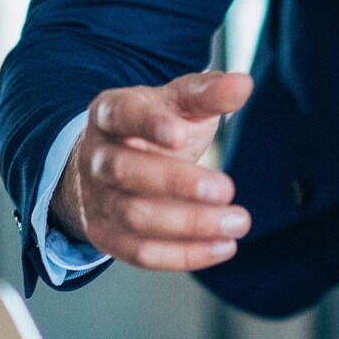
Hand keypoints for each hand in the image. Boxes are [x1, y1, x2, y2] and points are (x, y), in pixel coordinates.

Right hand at [50, 71, 254, 270]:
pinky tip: (222, 246)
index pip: (122, 115)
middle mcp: (96, 156)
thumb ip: (209, 93)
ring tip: (237, 221)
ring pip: (133, 217)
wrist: (118, 161)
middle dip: (177, 183)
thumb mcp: (180, 102)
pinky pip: (139, 253)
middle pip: (124, 171)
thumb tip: (242, 84)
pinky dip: (182, 254)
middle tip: (226, 189)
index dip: (149, 124)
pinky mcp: (106, 235)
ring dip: (189, 224)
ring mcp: (96, 199)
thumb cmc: (158, 128)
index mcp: (111, 113)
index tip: (180, 135)